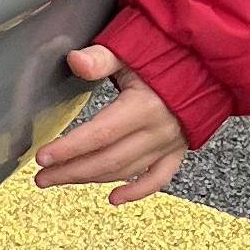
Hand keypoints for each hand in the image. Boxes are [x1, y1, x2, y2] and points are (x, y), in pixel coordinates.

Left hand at [32, 44, 191, 205]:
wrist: (208, 63)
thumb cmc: (167, 55)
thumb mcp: (131, 50)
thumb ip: (102, 58)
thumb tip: (76, 61)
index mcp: (143, 107)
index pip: (99, 135)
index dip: (69, 148)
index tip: (43, 157)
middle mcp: (157, 131)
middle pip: (108, 159)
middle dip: (71, 170)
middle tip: (42, 177)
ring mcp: (169, 144)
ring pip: (125, 170)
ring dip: (91, 178)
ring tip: (60, 179)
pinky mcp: (177, 151)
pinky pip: (158, 178)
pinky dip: (137, 191)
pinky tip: (114, 199)